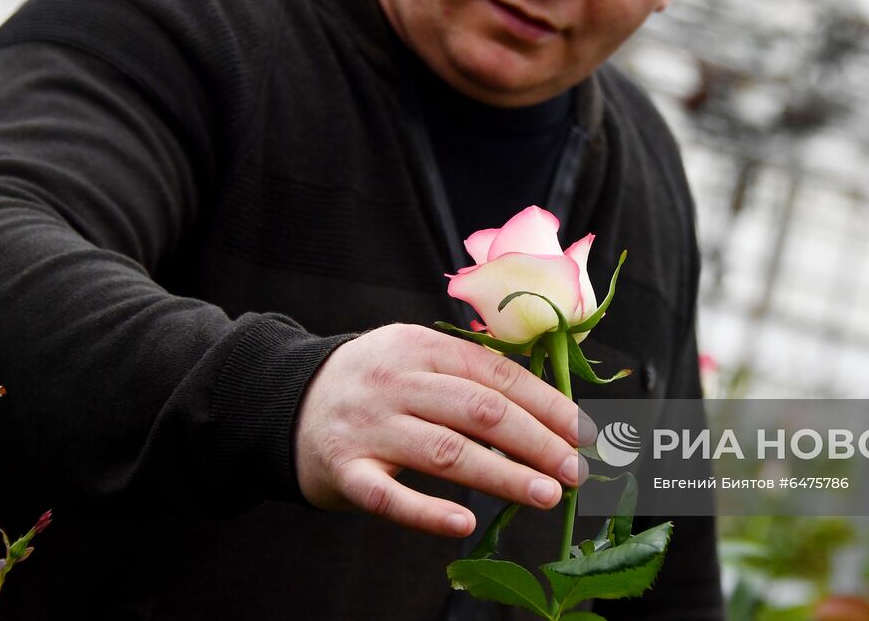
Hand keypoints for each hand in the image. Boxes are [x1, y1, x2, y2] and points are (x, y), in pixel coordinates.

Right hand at [294, 323, 593, 536]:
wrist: (285, 401)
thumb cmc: (375, 382)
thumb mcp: (417, 355)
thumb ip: (472, 372)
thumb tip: (551, 407)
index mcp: (423, 346)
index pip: (498, 374)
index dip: (546, 404)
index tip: (584, 433)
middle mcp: (396, 381)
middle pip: (479, 410)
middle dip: (537, 441)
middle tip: (575, 471)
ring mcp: (368, 426)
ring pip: (445, 452)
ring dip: (502, 475)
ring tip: (545, 495)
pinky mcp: (344, 470)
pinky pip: (388, 496)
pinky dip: (427, 512)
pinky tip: (464, 523)